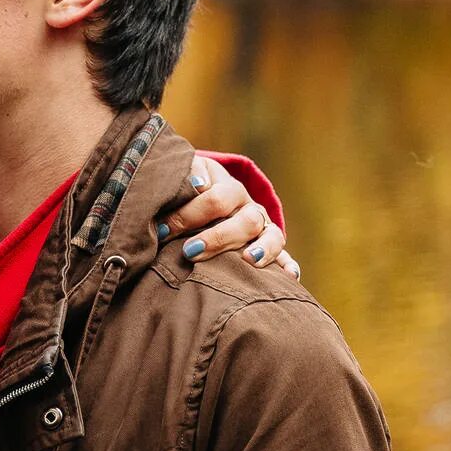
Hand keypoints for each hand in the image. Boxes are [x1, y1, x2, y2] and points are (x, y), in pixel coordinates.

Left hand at [161, 154, 297, 276]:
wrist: (210, 193)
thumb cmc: (192, 190)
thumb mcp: (188, 174)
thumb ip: (188, 174)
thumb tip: (196, 184)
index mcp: (229, 188)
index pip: (214, 199)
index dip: (187, 216)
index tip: (161, 232)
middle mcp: (250, 208)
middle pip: (245, 221)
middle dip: (218, 237)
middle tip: (190, 251)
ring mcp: (263, 228)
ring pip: (272, 236)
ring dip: (263, 248)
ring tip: (249, 260)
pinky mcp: (270, 246)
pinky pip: (285, 256)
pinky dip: (289, 265)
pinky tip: (290, 276)